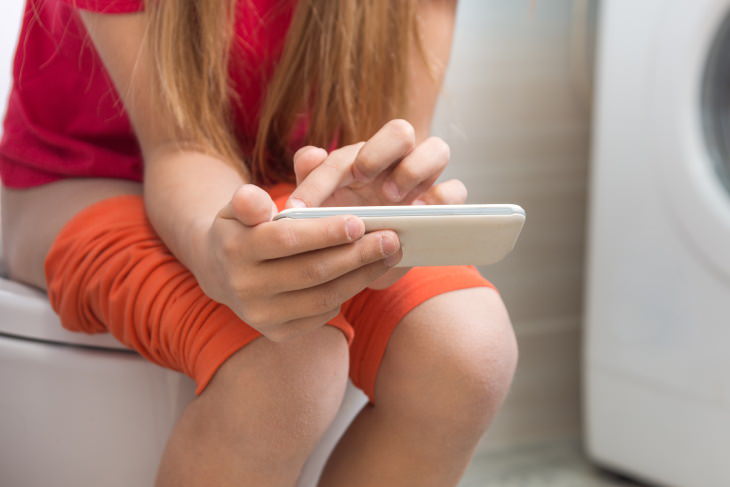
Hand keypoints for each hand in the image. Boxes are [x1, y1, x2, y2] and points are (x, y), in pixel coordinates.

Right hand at [200, 184, 402, 341]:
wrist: (222, 272)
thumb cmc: (244, 228)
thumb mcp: (239, 206)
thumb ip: (251, 200)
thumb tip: (259, 199)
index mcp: (235, 249)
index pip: (287, 240)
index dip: (325, 233)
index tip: (359, 222)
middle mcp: (245, 287)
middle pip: (312, 272)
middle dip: (356, 255)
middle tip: (390, 239)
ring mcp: (261, 315)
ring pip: (323, 297)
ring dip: (361, 276)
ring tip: (389, 255)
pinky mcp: (277, 333)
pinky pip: (322, 314)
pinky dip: (348, 293)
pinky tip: (367, 273)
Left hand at [285, 119, 466, 288]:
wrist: (360, 268)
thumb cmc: (337, 229)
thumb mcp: (316, 212)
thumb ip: (309, 180)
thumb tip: (311, 154)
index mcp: (360, 160)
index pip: (343, 156)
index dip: (321, 180)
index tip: (302, 207)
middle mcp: (394, 163)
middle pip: (400, 131)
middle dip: (380, 152)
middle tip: (360, 180)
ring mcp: (421, 183)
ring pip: (437, 149)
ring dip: (414, 170)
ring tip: (392, 199)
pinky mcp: (441, 206)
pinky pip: (455, 190)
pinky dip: (443, 199)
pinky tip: (419, 218)